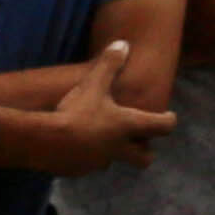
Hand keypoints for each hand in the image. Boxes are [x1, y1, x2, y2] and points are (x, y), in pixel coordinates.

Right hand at [36, 37, 174, 173]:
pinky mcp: (79, 171)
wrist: (45, 141)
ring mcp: (99, 162)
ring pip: (113, 161)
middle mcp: (119, 148)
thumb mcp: (93, 83)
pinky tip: (72, 147)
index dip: (168, 121)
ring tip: (98, 140)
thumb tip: (123, 44)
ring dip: (111, 153)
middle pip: (144, 159)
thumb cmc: (76, 112)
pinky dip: (85, 158)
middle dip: (145, 152)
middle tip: (141, 142)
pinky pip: (87, 166)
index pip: (162, 127)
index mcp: (127, 126)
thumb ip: (109, 64)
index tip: (168, 117)